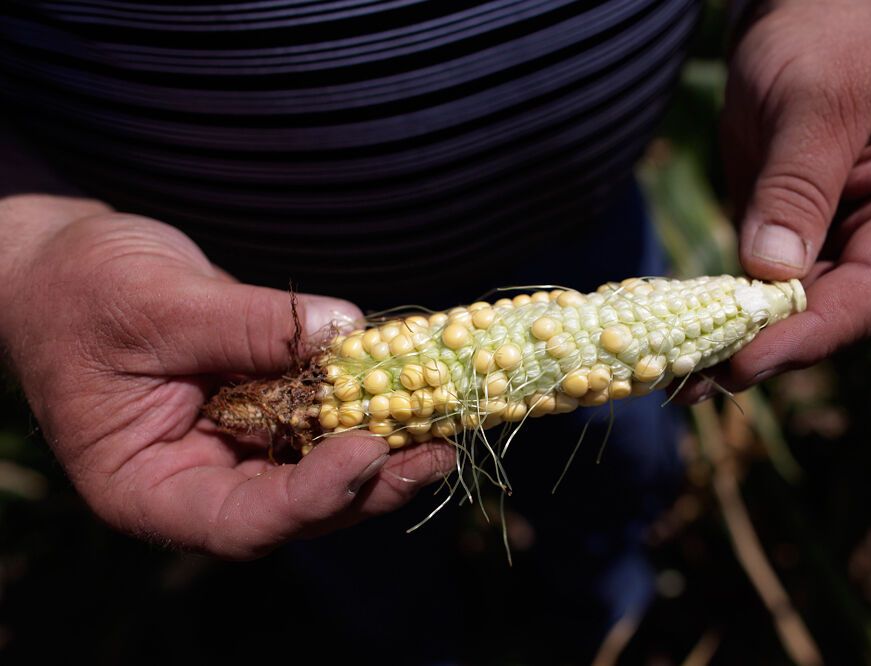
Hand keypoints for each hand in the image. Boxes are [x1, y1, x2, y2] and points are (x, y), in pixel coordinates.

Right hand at [0, 202, 453, 558]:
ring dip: (385, 451)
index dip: (310, 498)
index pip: (238, 522)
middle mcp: (199, 481)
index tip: (368, 451)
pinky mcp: (261, 412)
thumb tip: (343, 333)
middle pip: (296, 508)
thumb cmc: (81, 291)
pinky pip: (320, 422)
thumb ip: (246, 324)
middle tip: (437, 451)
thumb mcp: (154, 303)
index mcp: (147, 486)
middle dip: (371, 483)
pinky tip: (412, 391)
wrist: (64, 267)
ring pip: (319, 470)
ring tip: (444, 426)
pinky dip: (364, 408)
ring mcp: (234, 449)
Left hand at [682, 0, 870, 400]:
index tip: (748, 360)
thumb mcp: (816, 99)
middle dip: (770, 353)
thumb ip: (798, 183)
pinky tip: (685, 347)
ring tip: (679, 379)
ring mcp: (845, 245)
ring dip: (740, 349)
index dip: (813, 332)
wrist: (802, 21)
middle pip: (838, 316)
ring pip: (798, 316)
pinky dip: (728, 321)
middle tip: (697, 383)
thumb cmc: (826, 42)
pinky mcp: (797, 245)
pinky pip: (765, 295)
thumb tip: (772, 272)